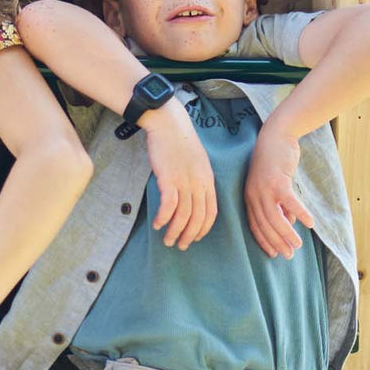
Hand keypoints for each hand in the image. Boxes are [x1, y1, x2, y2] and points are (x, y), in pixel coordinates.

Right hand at [138, 98, 217, 249]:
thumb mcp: (197, 163)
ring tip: (167, 240)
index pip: (211, 212)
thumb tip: (191, 199)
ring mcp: (185, 182)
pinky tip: (157, 224)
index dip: (203, 229)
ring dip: (175, 231)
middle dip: (189, 236)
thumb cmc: (180, 142)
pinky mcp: (169, 179)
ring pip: (183, 215)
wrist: (169, 124)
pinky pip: (168, 206)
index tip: (195, 238)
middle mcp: (199, 184)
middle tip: (180, 246)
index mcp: (208, 181)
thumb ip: (197, 181)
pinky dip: (164, 218)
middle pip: (198, 218)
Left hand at [244, 122, 315, 257]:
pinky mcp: (278, 181)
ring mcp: (264, 188)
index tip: (273, 253)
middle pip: (265, 225)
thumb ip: (281, 204)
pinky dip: (300, 214)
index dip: (264, 241)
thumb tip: (291, 222)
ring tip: (298, 245)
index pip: (255, 225)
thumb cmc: (276, 161)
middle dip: (277, 242)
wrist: (276, 136)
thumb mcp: (275, 185)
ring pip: (275, 218)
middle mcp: (254, 195)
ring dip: (287, 234)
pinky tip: (310, 224)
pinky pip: (290, 202)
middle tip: (288, 255)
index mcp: (250, 197)